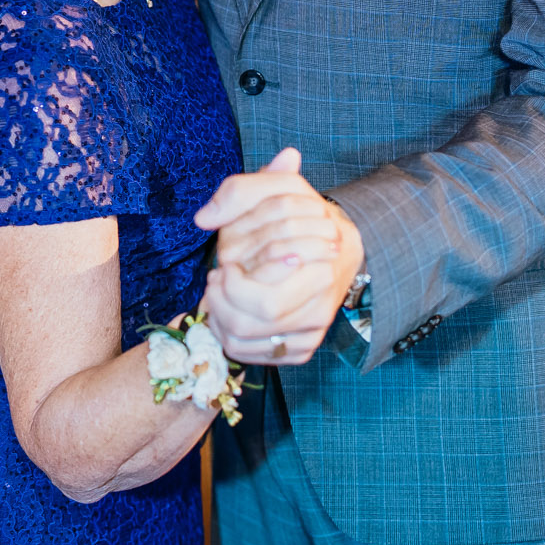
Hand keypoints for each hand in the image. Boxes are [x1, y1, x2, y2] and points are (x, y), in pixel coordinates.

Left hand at [194, 149, 364, 364]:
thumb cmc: (305, 215)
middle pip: (249, 325)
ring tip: (216, 291)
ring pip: (245, 342)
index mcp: (319, 275)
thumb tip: (202, 219)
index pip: (264, 302)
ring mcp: (312, 333)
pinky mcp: (302, 349)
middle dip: (220, 303)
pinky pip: (252, 355)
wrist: (341, 247)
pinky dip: (227, 335)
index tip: (225, 264)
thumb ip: (239, 193)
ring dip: (218, 318)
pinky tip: (226, 310)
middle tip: (216, 278)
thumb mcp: (277, 189)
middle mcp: (319, 311)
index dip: (231, 285)